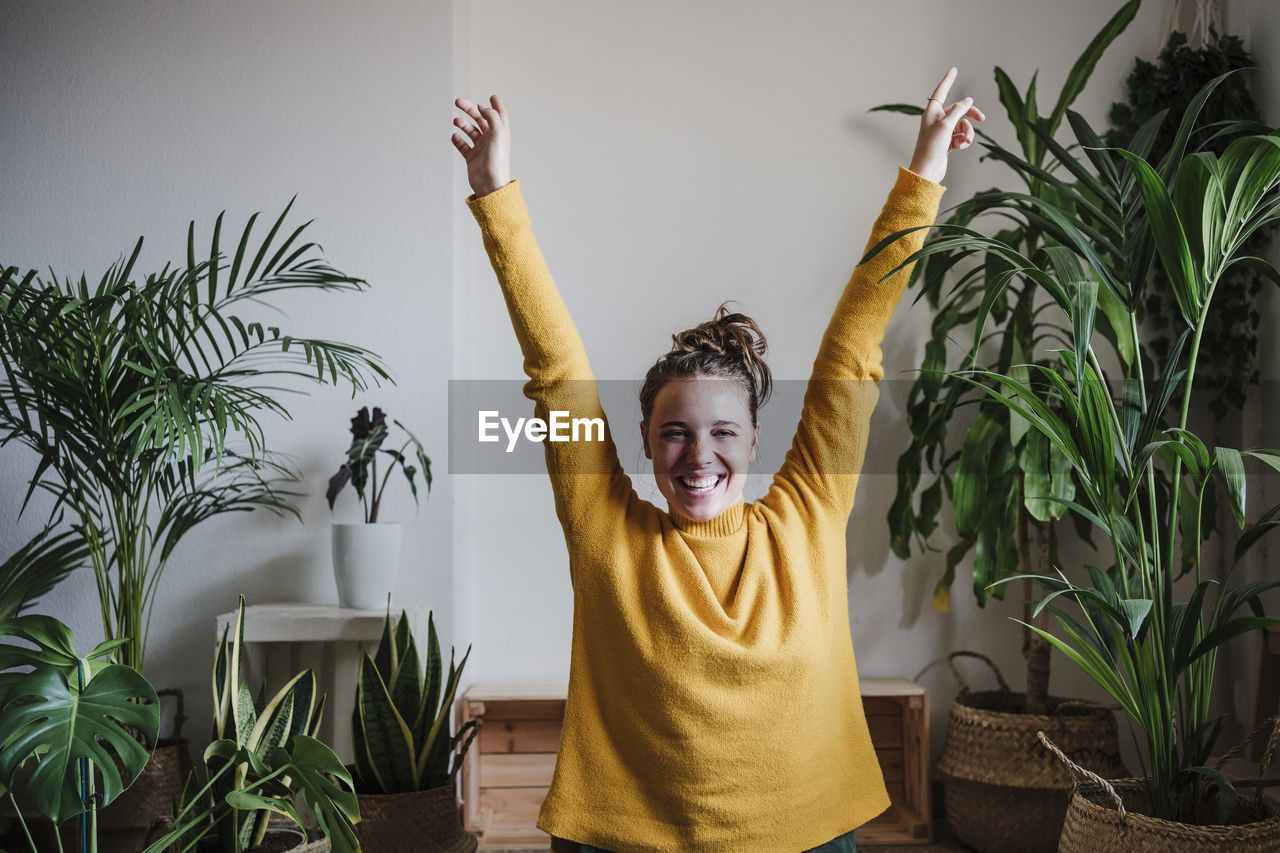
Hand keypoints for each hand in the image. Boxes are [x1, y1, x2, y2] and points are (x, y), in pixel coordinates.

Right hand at [452, 94, 510, 197]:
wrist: (490, 184)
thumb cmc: (497, 160)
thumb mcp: (498, 132)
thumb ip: (491, 116)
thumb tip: (482, 107)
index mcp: (500, 133)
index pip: (499, 115)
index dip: (496, 105)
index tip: (492, 96)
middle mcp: (491, 139)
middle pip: (480, 119)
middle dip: (470, 109)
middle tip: (458, 101)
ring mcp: (481, 148)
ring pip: (470, 131)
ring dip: (462, 124)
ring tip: (456, 121)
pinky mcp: (472, 158)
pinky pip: (463, 145)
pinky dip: (457, 140)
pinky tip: (455, 136)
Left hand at [908, 68, 983, 183]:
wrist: (927, 171)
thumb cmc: (931, 148)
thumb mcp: (946, 126)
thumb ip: (958, 111)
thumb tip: (968, 100)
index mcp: (932, 112)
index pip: (941, 91)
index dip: (948, 80)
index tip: (953, 69)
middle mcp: (937, 120)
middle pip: (959, 109)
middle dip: (970, 114)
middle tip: (982, 118)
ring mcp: (943, 131)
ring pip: (963, 124)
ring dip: (967, 132)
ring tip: (964, 142)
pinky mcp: (947, 142)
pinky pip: (961, 135)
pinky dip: (964, 140)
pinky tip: (961, 147)